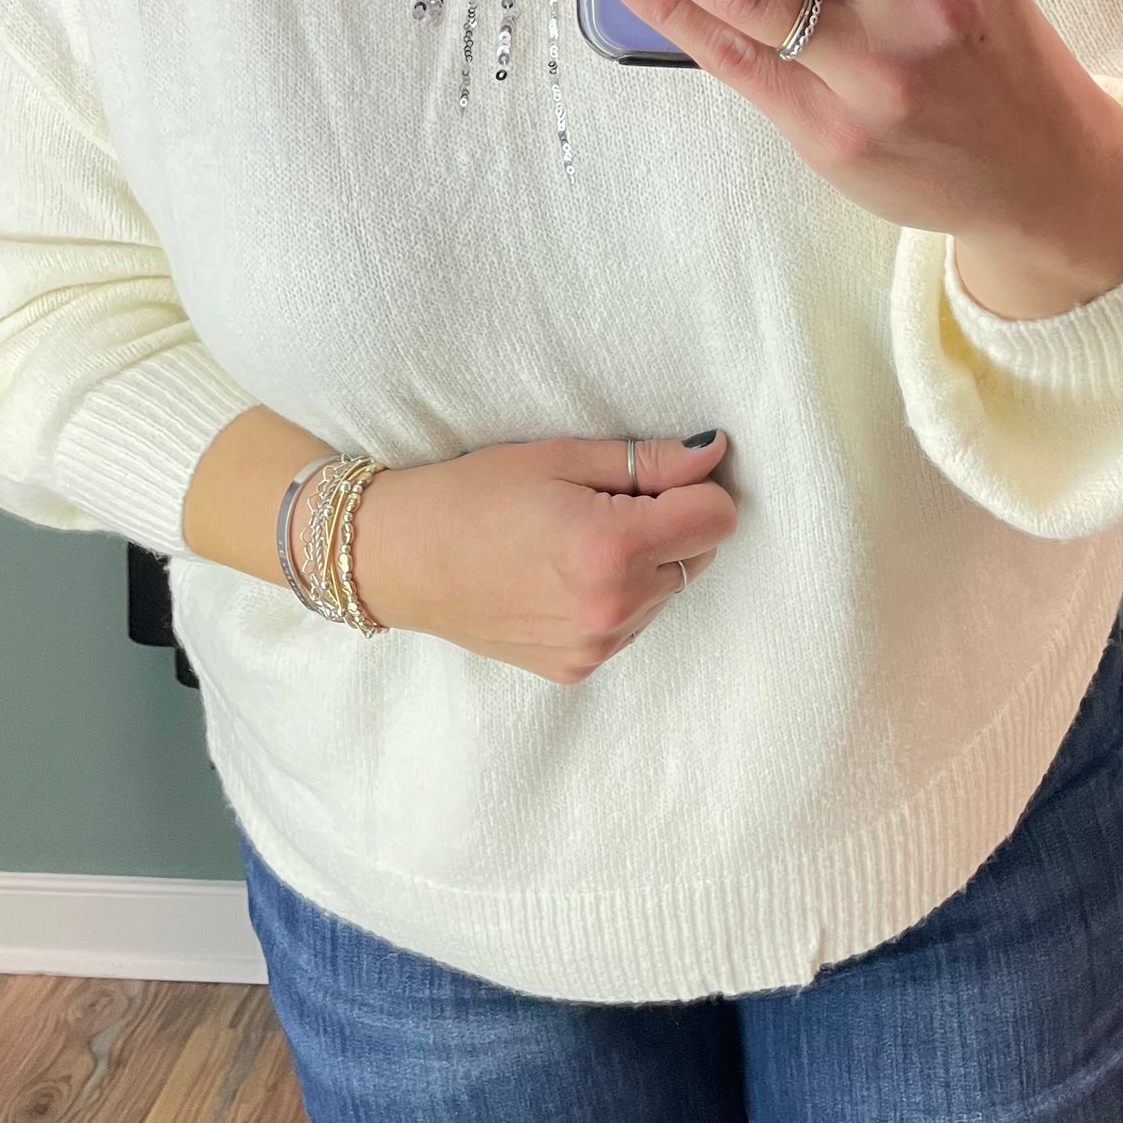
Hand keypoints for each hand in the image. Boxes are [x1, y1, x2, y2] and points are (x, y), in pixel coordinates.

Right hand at [330, 430, 735, 682]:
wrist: (404, 558)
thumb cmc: (475, 493)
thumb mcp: (562, 457)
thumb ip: (648, 461)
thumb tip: (715, 455)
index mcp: (613, 547)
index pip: (718, 520)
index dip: (697, 490)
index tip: (657, 479)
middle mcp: (613, 607)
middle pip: (698, 557)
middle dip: (670, 526)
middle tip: (604, 504)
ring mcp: (596, 645)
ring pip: (667, 593)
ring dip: (645, 565)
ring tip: (575, 541)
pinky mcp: (578, 668)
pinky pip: (631, 625)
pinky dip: (616, 597)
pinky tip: (562, 575)